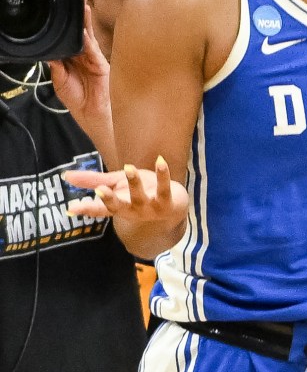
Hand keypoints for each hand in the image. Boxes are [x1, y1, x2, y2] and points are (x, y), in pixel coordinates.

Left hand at [47, 6, 111, 141]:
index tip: (60, 15)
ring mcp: (92, 59)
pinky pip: (93, 50)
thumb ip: (56, 67)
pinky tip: (84, 31)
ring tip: (82, 8)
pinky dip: (88, 40)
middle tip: (75, 3)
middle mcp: (82, 57)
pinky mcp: (100, 64)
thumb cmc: (78, 100)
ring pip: (87, 38)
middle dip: (77, 19)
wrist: (91, 114)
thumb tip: (50, 53)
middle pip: (79, 34)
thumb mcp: (59, 82)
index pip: (66, 40)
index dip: (64, 29)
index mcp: (71, 60)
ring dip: (85, 23)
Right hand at [64, 157, 187, 224]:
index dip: (86, 209)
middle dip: (109, 200)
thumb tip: (66, 176)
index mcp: (118, 206)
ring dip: (134, 183)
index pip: (99, 209)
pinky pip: (165, 189)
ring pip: (140, 197)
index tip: (70, 208)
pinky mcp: (167, 202)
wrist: (174, 203)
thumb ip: (93, 181)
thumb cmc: (141, 191)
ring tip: (128, 167)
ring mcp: (150, 208)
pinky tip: (160, 161)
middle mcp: (132, 210)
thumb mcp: (116, 184)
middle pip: (119, 207)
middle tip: (99, 190)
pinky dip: (163, 175)